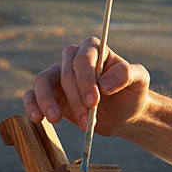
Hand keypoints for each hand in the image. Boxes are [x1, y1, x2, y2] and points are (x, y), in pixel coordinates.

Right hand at [23, 37, 150, 136]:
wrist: (124, 114)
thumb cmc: (132, 93)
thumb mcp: (139, 80)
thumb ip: (126, 75)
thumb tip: (104, 83)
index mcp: (94, 49)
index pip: (82, 59)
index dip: (86, 80)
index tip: (94, 102)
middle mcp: (73, 59)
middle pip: (64, 73)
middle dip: (75, 99)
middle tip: (86, 121)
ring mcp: (59, 76)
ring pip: (42, 80)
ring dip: (47, 101)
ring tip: (55, 119)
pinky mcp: (50, 94)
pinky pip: (32, 94)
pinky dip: (32, 105)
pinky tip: (37, 119)